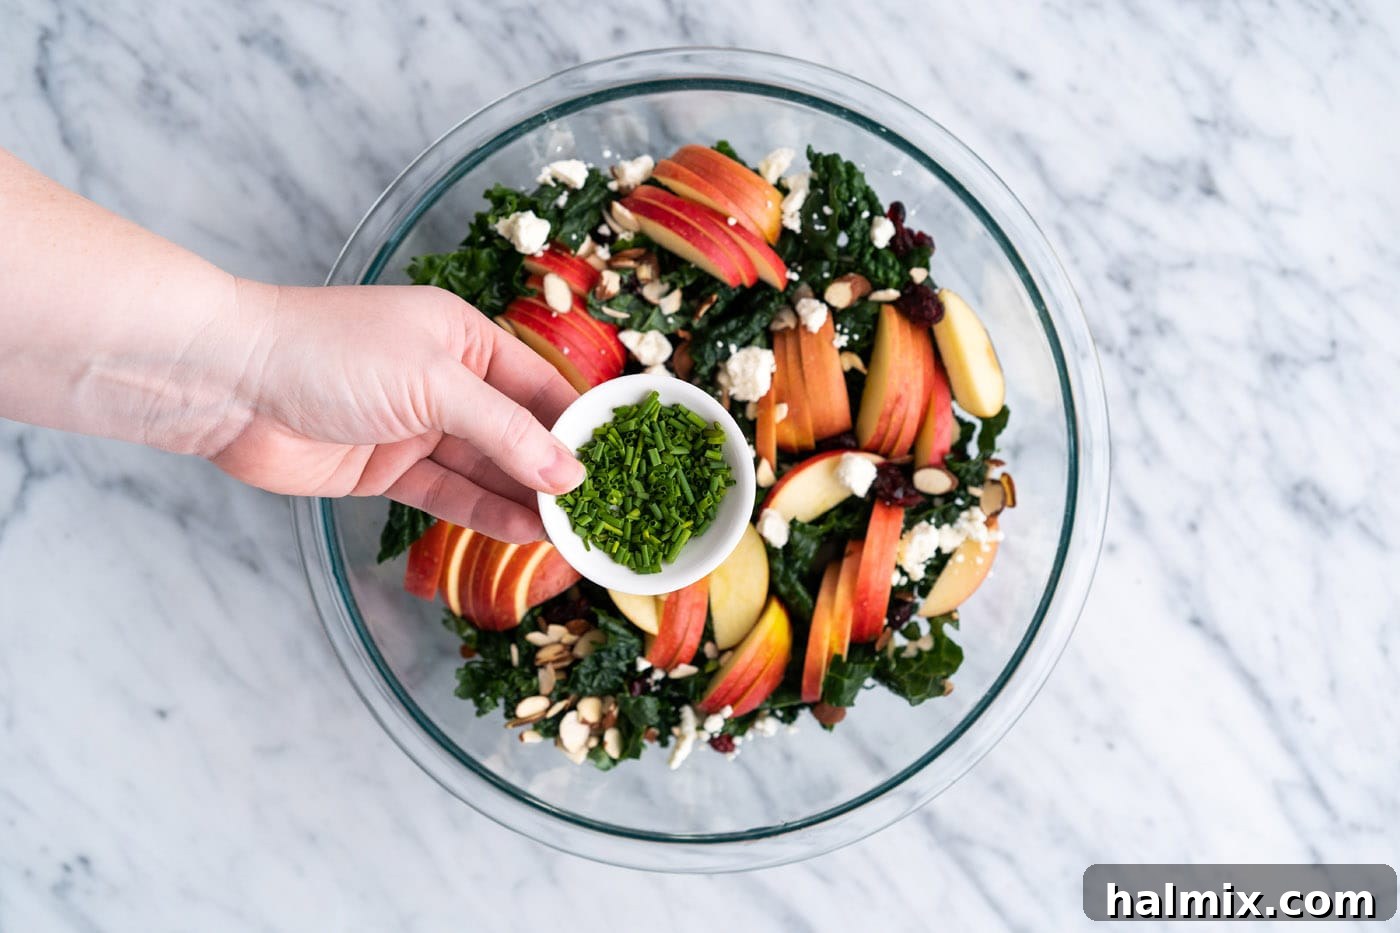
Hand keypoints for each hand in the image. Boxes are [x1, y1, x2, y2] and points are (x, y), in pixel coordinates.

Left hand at [211, 281, 582, 541]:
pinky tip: (524, 532)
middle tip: (604, 510)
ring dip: (527, 500)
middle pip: (518, 432)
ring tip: (573, 532)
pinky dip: (484, 514)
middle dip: (557, 471)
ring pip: (486, 470)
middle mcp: (447, 381)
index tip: (622, 463)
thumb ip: (505, 431)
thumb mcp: (434, 383)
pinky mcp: (387, 470)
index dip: (580, 425)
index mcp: (464, 338)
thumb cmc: (331, 353)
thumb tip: (568, 473)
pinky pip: (449, 494)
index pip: (542, 385)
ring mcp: (416, 427)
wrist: (229, 383)